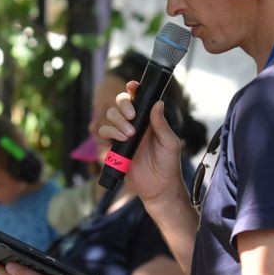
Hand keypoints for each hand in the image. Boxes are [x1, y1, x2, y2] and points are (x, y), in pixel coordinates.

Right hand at [98, 80, 187, 203]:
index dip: (133, 90)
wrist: (159, 188)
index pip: (138, 100)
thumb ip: (161, 124)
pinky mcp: (115, 149)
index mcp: (148, 120)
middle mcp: (134, 125)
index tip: (132, 86)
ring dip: (116, 123)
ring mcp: (123, 136)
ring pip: (109, 119)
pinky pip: (104, 137)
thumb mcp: (170, 143)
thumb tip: (158, 103)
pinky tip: (118, 143)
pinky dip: (108, 137)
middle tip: (131, 118)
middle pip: (119, 105)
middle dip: (122, 107)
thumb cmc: (169, 165)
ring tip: (128, 136)